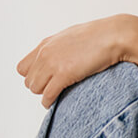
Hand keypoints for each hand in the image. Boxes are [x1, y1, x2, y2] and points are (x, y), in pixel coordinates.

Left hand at [17, 14, 137, 107]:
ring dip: (45, 93)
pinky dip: (50, 101)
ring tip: (58, 93)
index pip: (23, 68)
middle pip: (28, 80)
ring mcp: (53, 64)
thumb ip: (59, 47)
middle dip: (40, 86)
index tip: (47, 79)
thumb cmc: (100, 36)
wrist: (114, 36)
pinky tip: (57, 101)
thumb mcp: (72, 36)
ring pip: (35, 89)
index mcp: (46, 44)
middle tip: (55, 87)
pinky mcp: (63, 74)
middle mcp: (45, 53)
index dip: (35, 76)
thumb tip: (60, 57)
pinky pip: (47, 95)